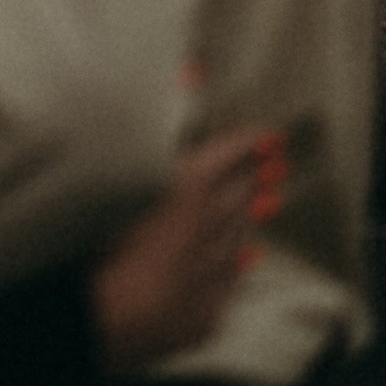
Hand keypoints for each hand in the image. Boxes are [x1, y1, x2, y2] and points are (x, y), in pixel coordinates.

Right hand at [89, 126, 285, 376]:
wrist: (111, 318)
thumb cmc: (108, 231)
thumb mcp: (129, 160)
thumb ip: (167, 110)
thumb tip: (194, 67)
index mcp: (190, 186)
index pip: (227, 156)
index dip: (249, 144)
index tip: (270, 136)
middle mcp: (209, 226)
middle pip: (238, 194)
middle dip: (257, 176)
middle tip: (277, 165)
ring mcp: (211, 272)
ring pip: (239, 234)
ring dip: (254, 214)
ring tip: (271, 200)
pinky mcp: (205, 310)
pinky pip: (231, 279)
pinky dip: (241, 261)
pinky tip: (250, 257)